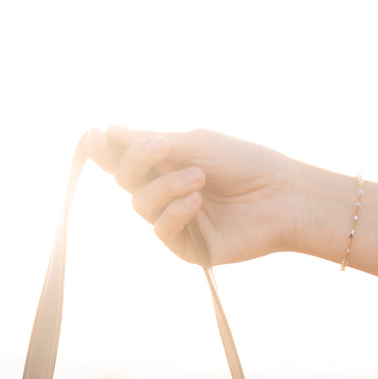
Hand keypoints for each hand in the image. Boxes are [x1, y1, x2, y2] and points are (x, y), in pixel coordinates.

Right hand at [86, 125, 303, 266]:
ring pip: (140, 204)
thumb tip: (107, 131)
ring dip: (166, 186)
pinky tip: (198, 202)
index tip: (95, 136)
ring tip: (200, 177)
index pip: (124, 157)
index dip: (105, 149)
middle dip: (136, 160)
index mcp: (166, 162)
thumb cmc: (245, 163)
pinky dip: (175, 212)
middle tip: (163, 146)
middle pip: (124, 178)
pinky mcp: (187, 247)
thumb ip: (151, 142)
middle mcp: (165, 190)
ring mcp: (175, 219)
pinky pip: (161, 230)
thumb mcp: (196, 144)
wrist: (282, 196)